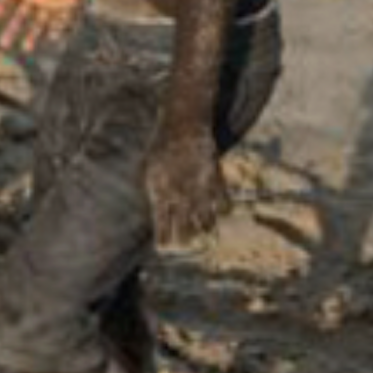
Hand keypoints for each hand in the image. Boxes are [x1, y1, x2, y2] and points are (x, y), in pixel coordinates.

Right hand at [0, 0, 84, 52]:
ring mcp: (52, 1)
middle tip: (3, 44)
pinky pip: (61, 20)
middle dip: (11, 30)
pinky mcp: (70, 4)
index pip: (5, 3)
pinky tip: (51, 36)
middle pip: (20, 16)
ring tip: (26, 48)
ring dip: (32, 35)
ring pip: (39, 22)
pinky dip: (57, 29)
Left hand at [146, 126, 229, 247]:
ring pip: (205, 217)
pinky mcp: (214, 179)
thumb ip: (155, 188)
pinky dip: (223, 209)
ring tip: (206, 234)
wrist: (183, 124)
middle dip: (184, 236)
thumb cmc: (162, 146)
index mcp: (159, 188)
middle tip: (185, 246)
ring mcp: (198, 187)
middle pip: (183, 224)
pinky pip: (222, 202)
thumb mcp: (150, 166)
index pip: (161, 220)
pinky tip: (222, 213)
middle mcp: (179, 192)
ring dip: (204, 226)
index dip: (163, 235)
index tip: (162, 248)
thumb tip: (157, 208)